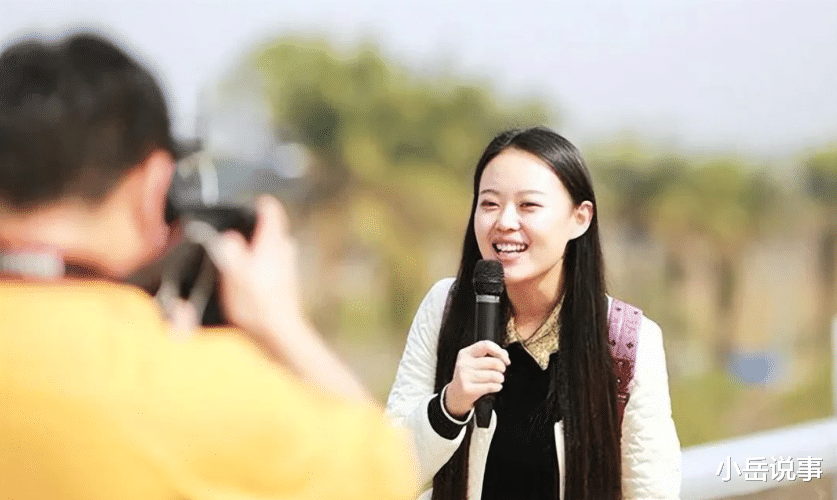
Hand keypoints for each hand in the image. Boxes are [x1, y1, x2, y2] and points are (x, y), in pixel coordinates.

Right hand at [207, 195, 303, 341]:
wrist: (279, 334)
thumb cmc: (256, 303)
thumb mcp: (234, 273)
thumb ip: (229, 249)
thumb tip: (229, 235)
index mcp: (272, 242)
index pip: (271, 210)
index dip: (258, 204)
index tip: (244, 206)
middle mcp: (284, 251)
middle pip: (272, 229)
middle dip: (254, 230)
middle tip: (235, 236)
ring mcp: (287, 268)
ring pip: (272, 249)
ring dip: (257, 251)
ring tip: (237, 261)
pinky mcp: (285, 285)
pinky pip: (272, 267)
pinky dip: (261, 268)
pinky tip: (247, 283)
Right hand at [444, 340, 509, 418]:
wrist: (456, 395)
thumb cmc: (469, 377)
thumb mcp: (474, 362)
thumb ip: (489, 355)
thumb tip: (504, 354)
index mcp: (465, 353)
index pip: (486, 345)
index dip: (500, 352)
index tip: (506, 360)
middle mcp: (463, 363)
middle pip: (494, 362)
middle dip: (502, 368)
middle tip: (500, 372)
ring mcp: (464, 376)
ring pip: (494, 375)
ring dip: (500, 379)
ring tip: (497, 380)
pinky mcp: (468, 389)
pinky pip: (491, 386)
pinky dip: (497, 387)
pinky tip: (495, 387)